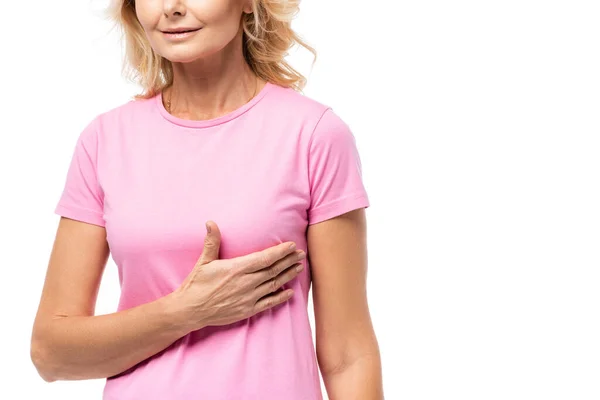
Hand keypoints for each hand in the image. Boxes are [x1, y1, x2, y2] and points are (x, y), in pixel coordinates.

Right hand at [171, 220, 304, 331]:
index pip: (264, 258)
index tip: (292, 245)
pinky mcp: (247, 310)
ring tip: (299, 267)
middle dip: (289, 261)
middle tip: (301, 254)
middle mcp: (245, 283)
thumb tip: (210, 222)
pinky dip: (280, 297)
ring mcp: (248, 298)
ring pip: (274, 285)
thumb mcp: (204, 261)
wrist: (189, 311)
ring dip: (288, 276)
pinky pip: (268, 303)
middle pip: (273, 270)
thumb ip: (211, 242)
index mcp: (237, 269)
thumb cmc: (196, 285)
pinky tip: (290, 292)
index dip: (280, 252)